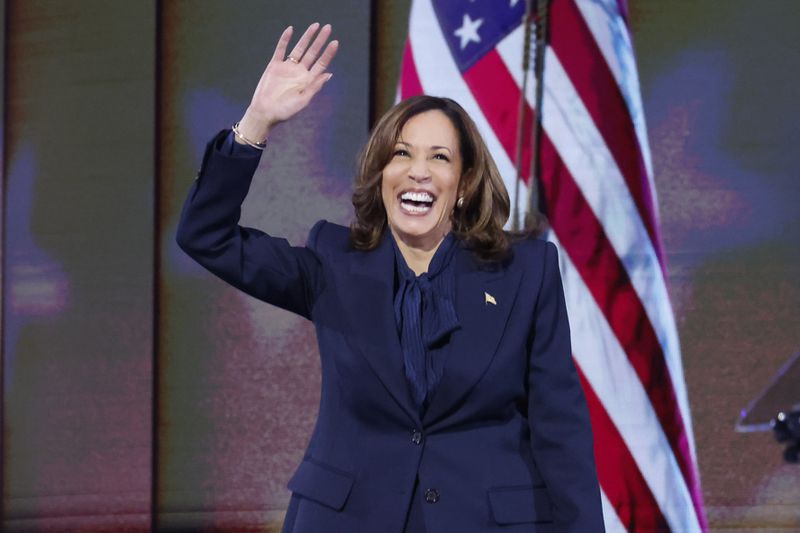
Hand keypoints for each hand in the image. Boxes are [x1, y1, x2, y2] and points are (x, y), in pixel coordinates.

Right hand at [237, 23, 338, 141]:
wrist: (265, 112)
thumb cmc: (285, 111)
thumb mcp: (303, 100)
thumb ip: (315, 86)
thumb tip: (329, 74)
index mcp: (308, 81)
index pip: (321, 64)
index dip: (328, 53)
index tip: (335, 42)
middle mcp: (299, 72)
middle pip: (312, 53)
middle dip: (320, 41)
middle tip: (328, 28)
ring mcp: (287, 68)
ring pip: (299, 49)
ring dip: (307, 37)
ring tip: (315, 26)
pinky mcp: (274, 66)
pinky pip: (280, 50)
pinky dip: (285, 40)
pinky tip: (291, 30)